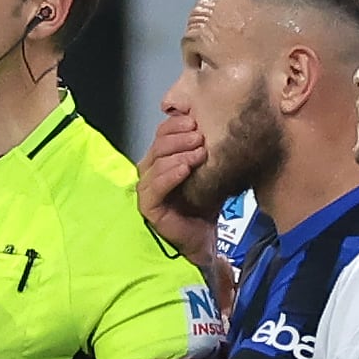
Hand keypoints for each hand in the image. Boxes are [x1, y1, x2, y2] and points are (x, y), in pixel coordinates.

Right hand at [137, 111, 216, 261]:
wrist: (205, 236)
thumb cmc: (205, 204)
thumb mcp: (207, 171)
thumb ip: (204, 150)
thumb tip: (212, 125)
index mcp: (161, 160)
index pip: (162, 135)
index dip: (175, 125)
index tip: (194, 121)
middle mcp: (149, 172)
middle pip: (158, 146)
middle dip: (179, 139)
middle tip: (199, 137)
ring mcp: (146, 190)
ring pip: (156, 164)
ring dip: (178, 155)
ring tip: (198, 153)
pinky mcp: (148, 207)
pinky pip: (155, 187)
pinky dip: (169, 175)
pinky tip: (184, 169)